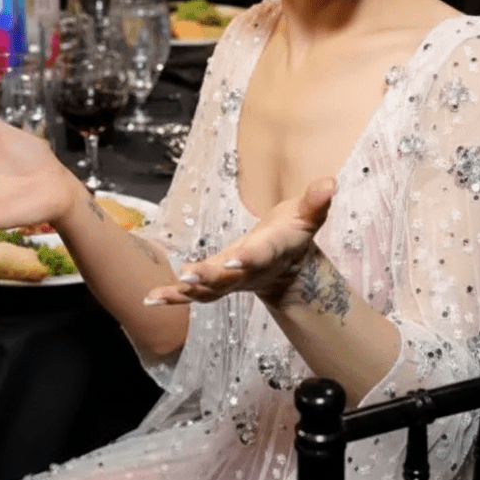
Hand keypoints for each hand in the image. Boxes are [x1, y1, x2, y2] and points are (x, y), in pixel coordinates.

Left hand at [144, 178, 334, 307]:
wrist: (288, 268)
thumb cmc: (294, 233)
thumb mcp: (308, 215)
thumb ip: (316, 202)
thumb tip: (330, 181)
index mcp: (271, 251)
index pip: (261, 254)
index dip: (250, 257)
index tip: (236, 259)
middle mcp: (249, 271)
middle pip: (229, 278)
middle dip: (209, 278)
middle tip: (188, 277)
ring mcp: (231, 281)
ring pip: (207, 291)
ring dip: (184, 293)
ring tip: (157, 295)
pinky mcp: (216, 283)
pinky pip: (193, 294)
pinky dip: (173, 296)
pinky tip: (150, 298)